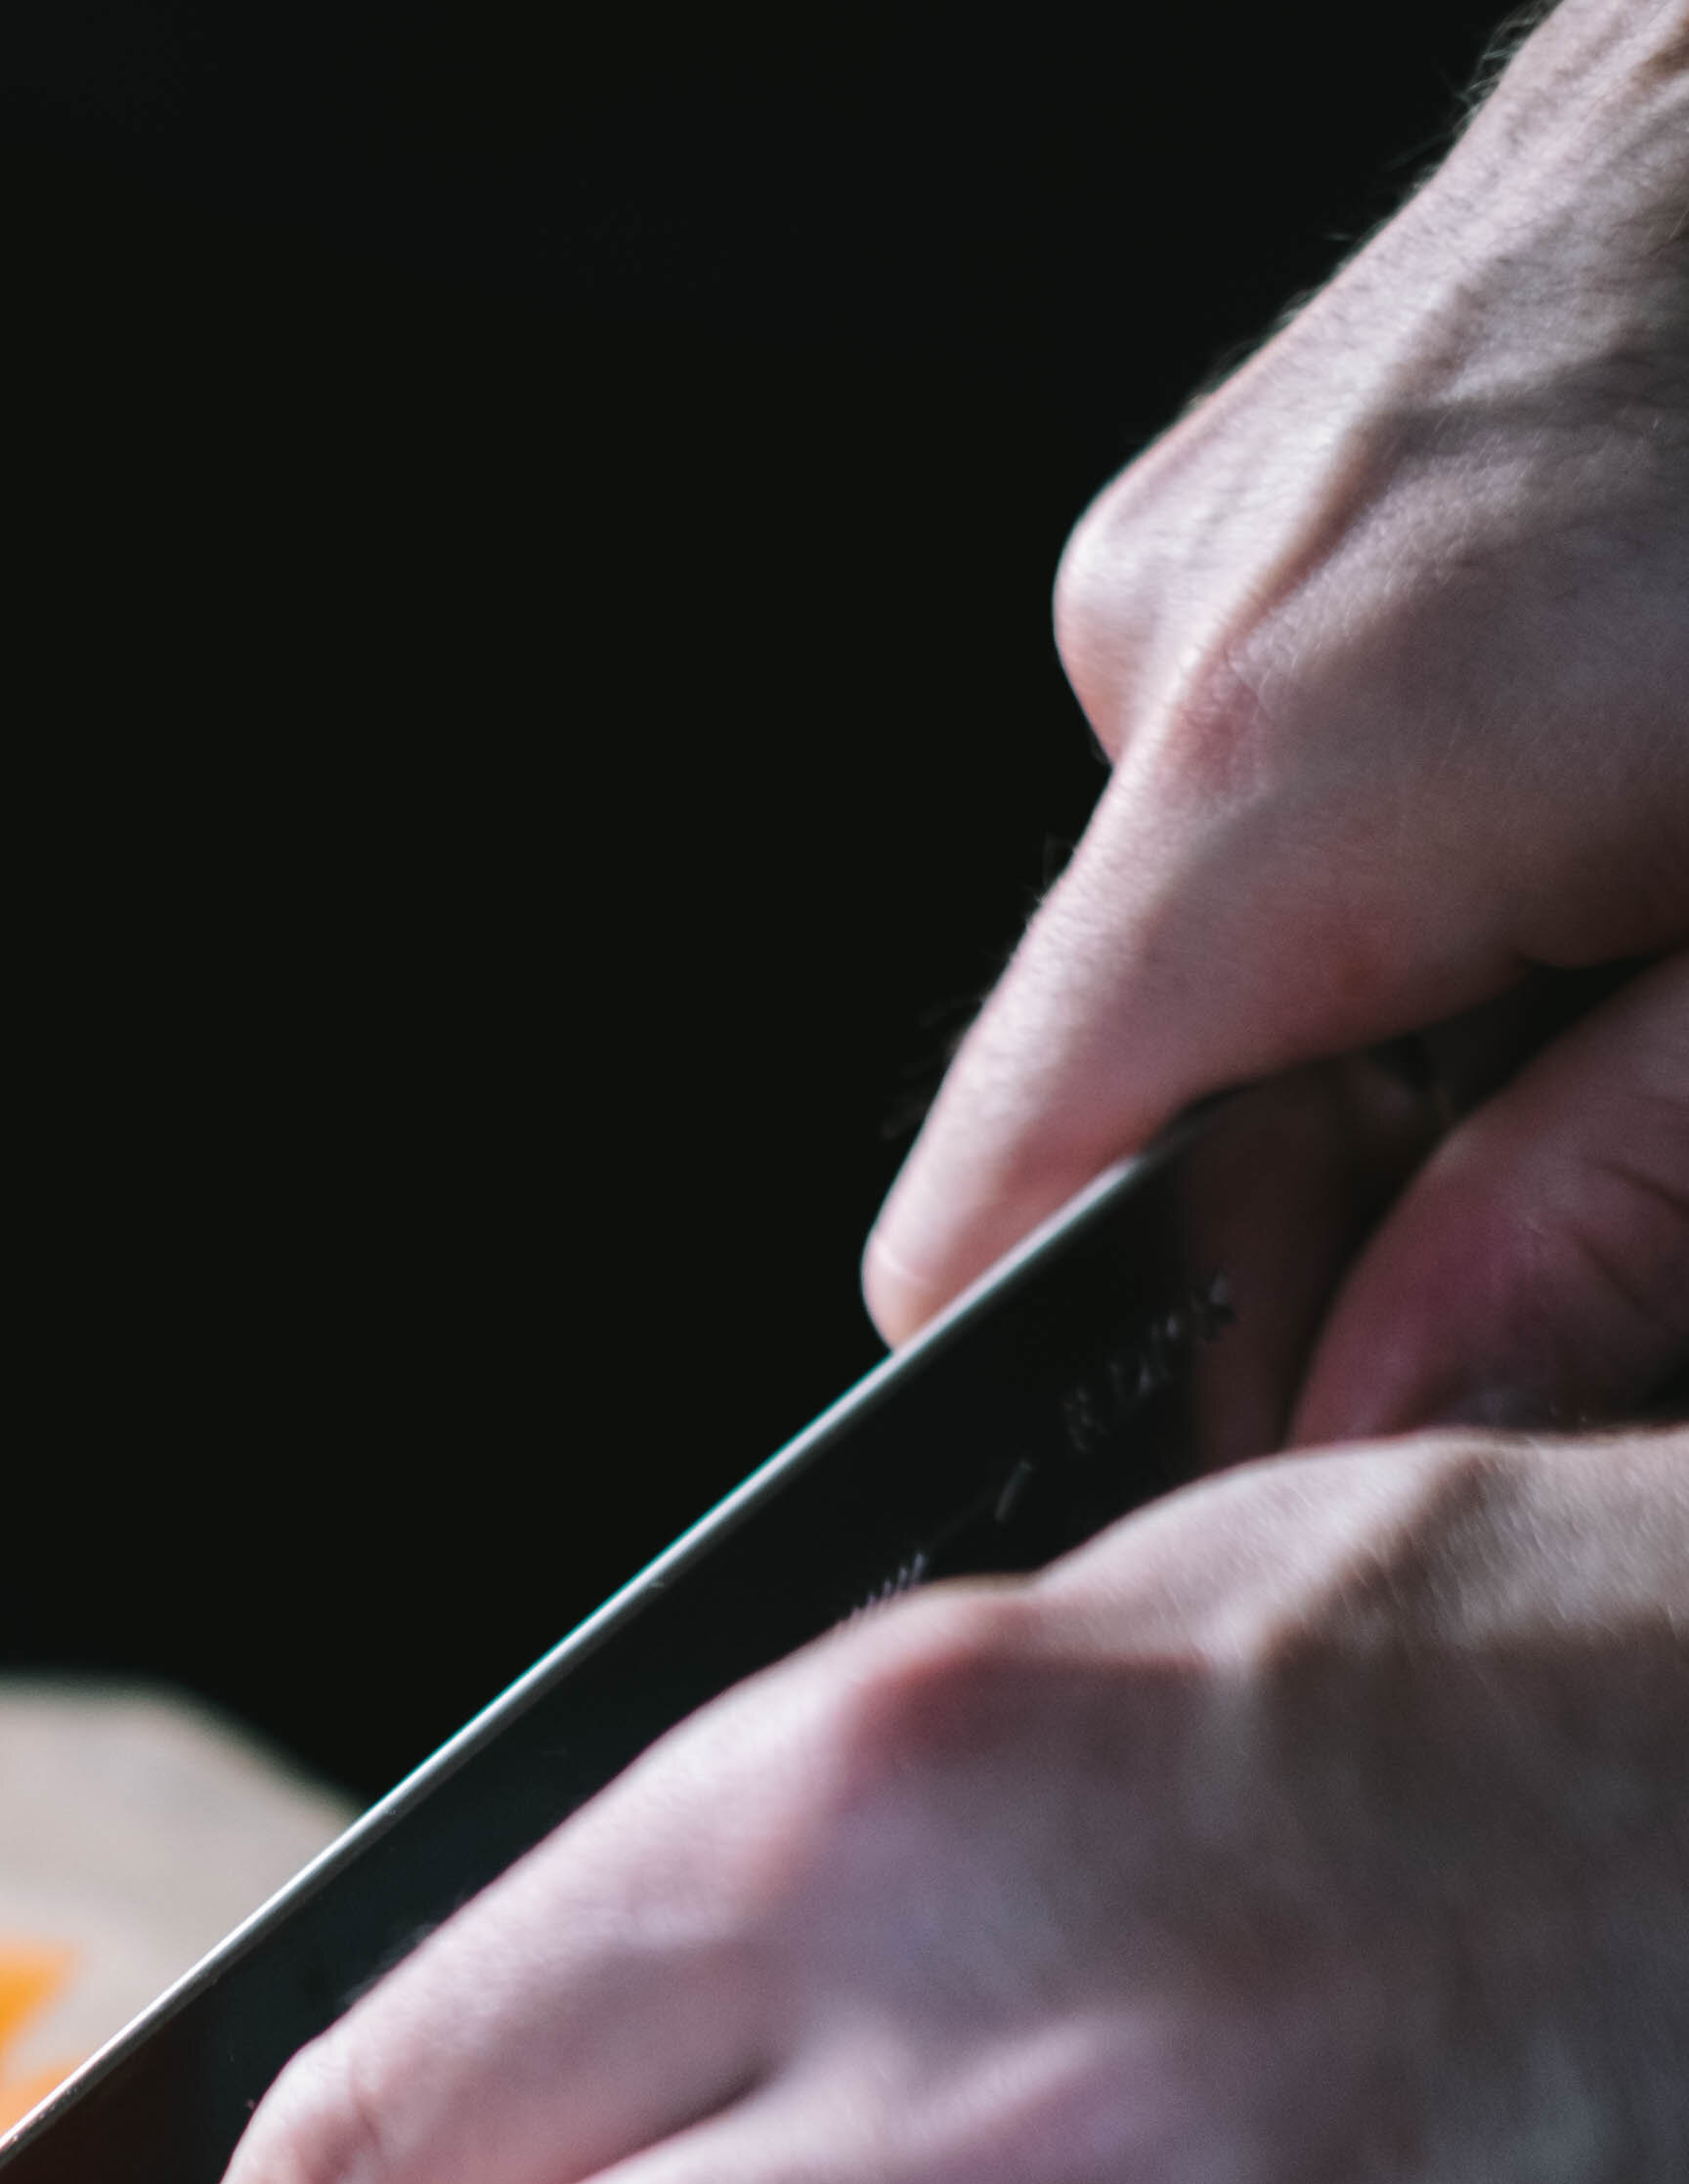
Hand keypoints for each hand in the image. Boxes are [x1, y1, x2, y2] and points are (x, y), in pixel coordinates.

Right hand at [869, 0, 1688, 1441]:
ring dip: (1514, 951)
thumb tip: (1380, 1438)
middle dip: (1414, 1160)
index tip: (1394, 1437)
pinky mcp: (1427, 325)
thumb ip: (1616, 1212)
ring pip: (1297, 875)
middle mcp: (1224, 574)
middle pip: (1159, 1065)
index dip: (1184, 1395)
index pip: (989, 1241)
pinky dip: (1564, 748)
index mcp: (1299, 745)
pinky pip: (1394, 662)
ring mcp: (1311, 421)